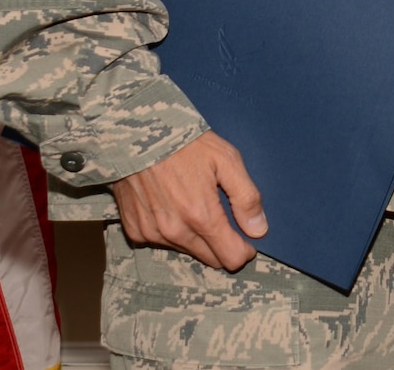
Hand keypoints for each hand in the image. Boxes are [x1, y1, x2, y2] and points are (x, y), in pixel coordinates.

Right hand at [111, 131, 264, 270]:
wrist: (138, 134)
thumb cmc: (186, 144)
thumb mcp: (226, 160)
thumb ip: (246, 198)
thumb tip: (258, 230)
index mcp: (201, 217)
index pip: (231, 258)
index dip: (243, 250)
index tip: (246, 238)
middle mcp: (176, 232)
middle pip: (210, 259)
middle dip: (221, 245)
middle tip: (221, 217)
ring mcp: (152, 233)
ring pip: (186, 250)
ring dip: (196, 238)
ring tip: (193, 204)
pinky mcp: (135, 230)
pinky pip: (161, 242)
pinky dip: (171, 231)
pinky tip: (171, 206)